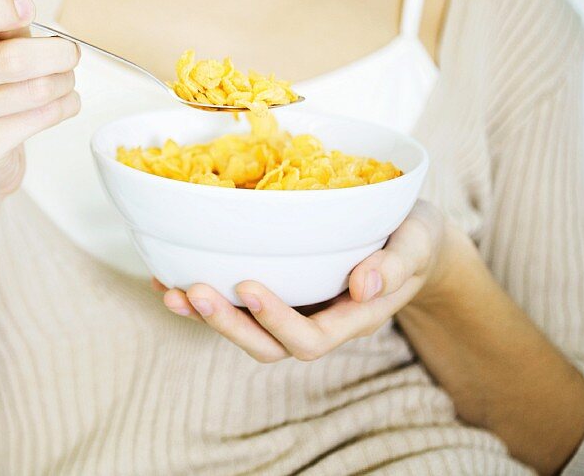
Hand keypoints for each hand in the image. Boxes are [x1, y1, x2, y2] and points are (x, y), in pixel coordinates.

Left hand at [155, 200, 458, 361]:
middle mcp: (318, 322)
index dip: (276, 320)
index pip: (310, 337)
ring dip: (205, 316)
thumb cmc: (412, 236)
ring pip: (245, 330)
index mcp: (352, 317)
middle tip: (195, 290)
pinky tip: (167, 278)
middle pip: (268, 345)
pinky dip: (200, 296)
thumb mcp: (416, 243)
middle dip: (228, 323)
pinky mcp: (276, 293)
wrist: (407, 237)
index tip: (248, 286)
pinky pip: (235, 306)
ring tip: (171, 292)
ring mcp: (294, 310)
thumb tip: (365, 284)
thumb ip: (396, 264)